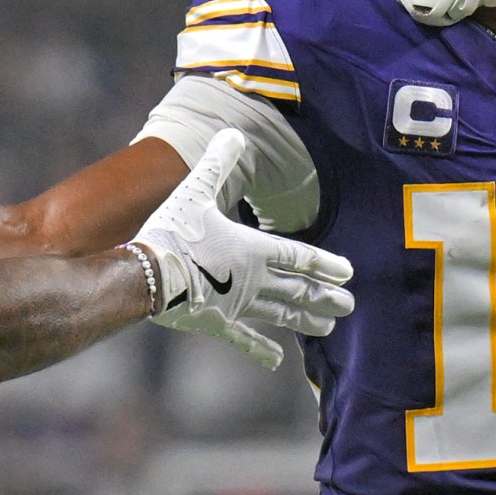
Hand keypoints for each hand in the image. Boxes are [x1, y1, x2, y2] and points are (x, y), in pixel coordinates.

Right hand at [133, 131, 353, 369]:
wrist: (146, 275)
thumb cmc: (172, 232)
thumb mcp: (195, 191)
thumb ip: (217, 164)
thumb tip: (233, 132)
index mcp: (253, 249)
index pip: (300, 256)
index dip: (325, 263)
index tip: (348, 272)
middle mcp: (253, 280)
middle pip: (299, 289)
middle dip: (325, 295)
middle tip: (350, 305)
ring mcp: (237, 305)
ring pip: (281, 314)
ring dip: (306, 319)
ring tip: (329, 326)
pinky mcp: (216, 324)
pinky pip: (245, 339)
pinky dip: (261, 350)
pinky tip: (277, 361)